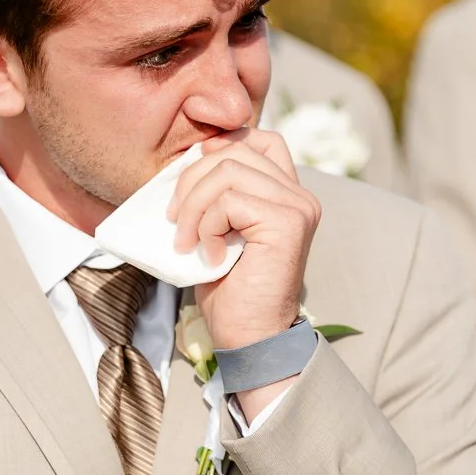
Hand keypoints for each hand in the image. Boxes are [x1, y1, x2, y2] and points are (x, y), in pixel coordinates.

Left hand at [169, 129, 320, 353]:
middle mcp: (300, 195)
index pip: (255, 138)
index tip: (188, 186)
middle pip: (235, 150)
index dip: (216, 149)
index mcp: (286, 192)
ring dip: (194, 207)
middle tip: (175, 222)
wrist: (248, 336)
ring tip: (188, 242)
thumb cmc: (229, 288)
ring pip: (228, 171)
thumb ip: (216, 191)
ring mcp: (297, 207)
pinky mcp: (287, 223)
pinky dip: (207, 226)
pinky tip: (209, 256)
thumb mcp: (218, 228)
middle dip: (191, 180)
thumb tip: (189, 158)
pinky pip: (229, 200)